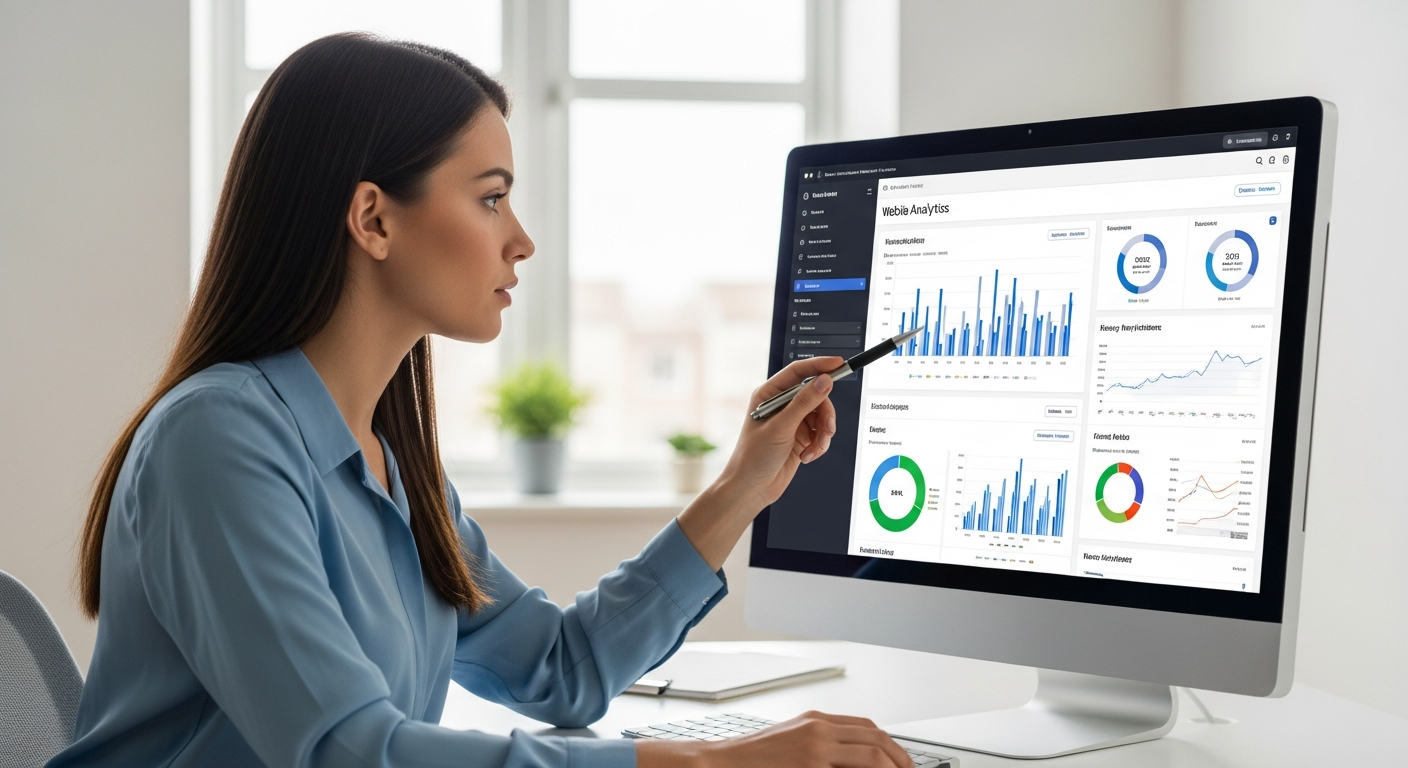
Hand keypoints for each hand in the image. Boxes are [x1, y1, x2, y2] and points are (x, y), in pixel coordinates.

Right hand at [636, 711, 912, 767]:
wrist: (718, 762)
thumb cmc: (749, 759)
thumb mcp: (790, 743)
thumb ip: (819, 746)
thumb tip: (849, 758)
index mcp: (814, 720)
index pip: (867, 727)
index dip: (890, 744)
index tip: (901, 761)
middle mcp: (818, 728)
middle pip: (875, 737)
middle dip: (900, 757)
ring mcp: (814, 747)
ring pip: (871, 752)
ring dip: (892, 766)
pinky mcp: (808, 764)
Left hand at [675, 357, 839, 569]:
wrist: (752, 488)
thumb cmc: (754, 457)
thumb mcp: (781, 427)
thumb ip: (805, 402)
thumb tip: (824, 381)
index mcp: (769, 394)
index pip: (798, 371)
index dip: (819, 365)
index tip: (839, 363)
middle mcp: (781, 405)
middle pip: (816, 395)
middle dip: (825, 414)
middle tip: (827, 428)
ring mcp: (792, 421)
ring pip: (822, 415)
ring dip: (823, 434)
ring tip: (814, 449)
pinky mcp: (800, 437)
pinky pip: (821, 433)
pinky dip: (819, 445)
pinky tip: (807, 456)